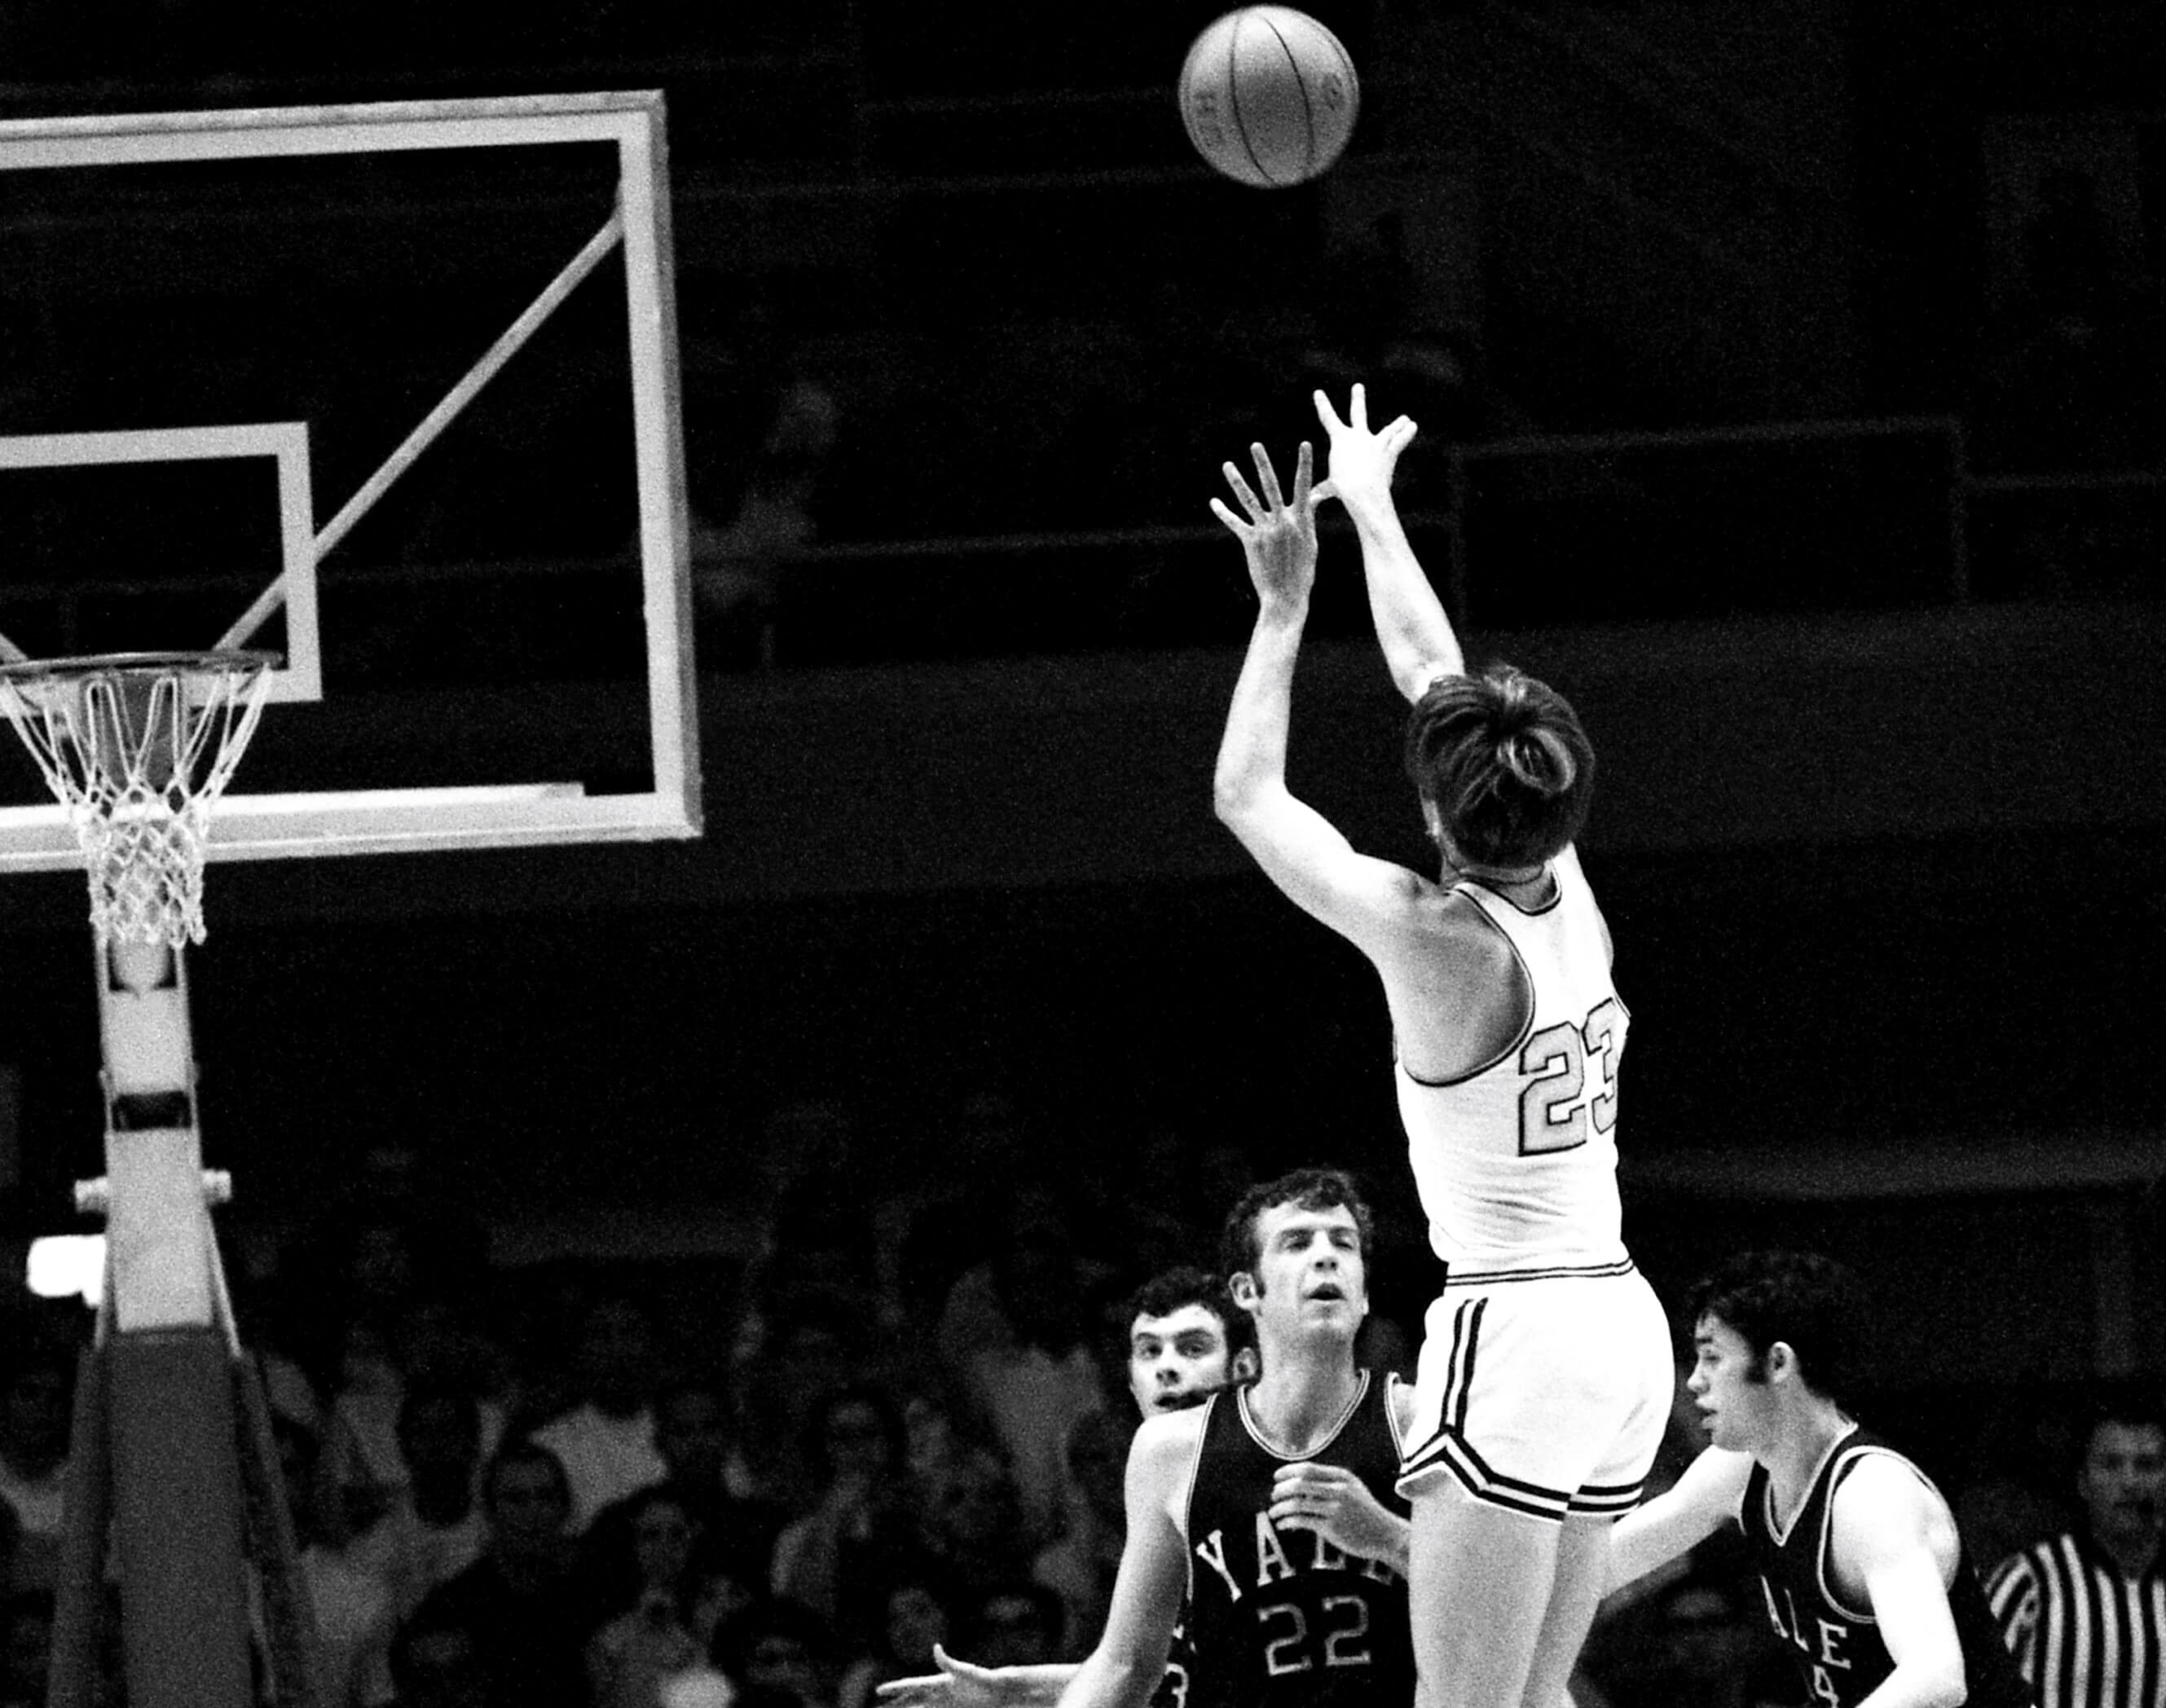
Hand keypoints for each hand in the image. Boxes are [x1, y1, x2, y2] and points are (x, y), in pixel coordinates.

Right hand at [875, 1644, 1009, 1706]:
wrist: (1001, 1689)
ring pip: (920, 1707)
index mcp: (940, 1681)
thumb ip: (949, 1663)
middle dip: (895, 1702)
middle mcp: (940, 1691)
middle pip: (912, 1698)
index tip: (879, 1690)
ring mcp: (946, 1701)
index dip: (896, 1688)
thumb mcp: (967, 1671)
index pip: (913, 1685)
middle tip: (877, 1706)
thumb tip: (935, 1647)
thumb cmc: (985, 1680)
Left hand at [1211, 439, 1321, 607]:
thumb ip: (1308, 517)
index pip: (1304, 486)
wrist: (1287, 596)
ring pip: (1249, 500)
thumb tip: (1313, 498)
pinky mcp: (1251, 542)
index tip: (1305, 444)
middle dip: (1263, 464)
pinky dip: (1224, 512)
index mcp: (1301, 520)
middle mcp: (1283, 521)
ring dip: (1237, 481)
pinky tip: (1214, 502)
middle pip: (1271, 486)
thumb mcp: (1310, 542)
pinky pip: (1235, 523)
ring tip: (1227, 465)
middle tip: (1255, 445)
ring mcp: (1266, 530)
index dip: (1305, 464)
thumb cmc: (1302, 571)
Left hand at [1269, 1460, 1403, 1563]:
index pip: (1307, 1468)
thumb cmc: (1365, 1512)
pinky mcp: (1332, 1528)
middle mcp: (1338, 1490)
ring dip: (1280, 1508)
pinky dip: (1288, 1522)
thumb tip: (1298, 1480)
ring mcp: (1336, 1509)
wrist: (1386, 1535)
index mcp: (1341, 1477)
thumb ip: (1329, 1482)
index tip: (1276, 1477)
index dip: (1287, 1471)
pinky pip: (1302, 1521)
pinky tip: (1283, 1525)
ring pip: (1297, 1504)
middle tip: (1273, 1495)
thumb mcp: (1352, 1488)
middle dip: (1280, 1489)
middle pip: (1299, 1483)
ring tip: (1274, 1513)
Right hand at [1312, 384, 1416, 517]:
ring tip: (1406, 419)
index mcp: (1340, 439)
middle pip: (1358, 413)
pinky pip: (1400, 440)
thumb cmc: (1343, 489)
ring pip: (1388, 429)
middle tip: (1358, 387)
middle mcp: (1358, 436)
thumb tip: (1312, 498)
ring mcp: (1375, 442)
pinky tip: (1413, 425)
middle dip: (1357, 399)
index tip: (1318, 392)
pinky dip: (1407, 433)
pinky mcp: (1389, 451)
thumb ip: (1323, 489)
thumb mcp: (1331, 487)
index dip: (1322, 404)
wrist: (1363, 490)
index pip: (1327, 418)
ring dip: (1397, 423)